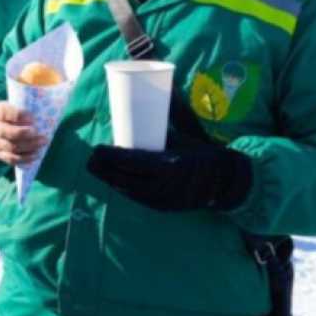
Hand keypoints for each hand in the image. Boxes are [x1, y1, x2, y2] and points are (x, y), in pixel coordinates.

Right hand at [0, 102, 47, 166]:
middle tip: (42, 135)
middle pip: (8, 133)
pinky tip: (36, 155)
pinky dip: (25, 158)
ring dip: (29, 147)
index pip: (7, 112)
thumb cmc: (5, 114)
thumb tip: (38, 114)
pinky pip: (11, 159)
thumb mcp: (10, 105)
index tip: (33, 118)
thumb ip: (22, 109)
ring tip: (42, 143)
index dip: (20, 116)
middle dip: (26, 135)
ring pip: (11, 147)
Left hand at [86, 145, 252, 211]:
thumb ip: (160, 132)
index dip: (110, 157)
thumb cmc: (201, 153)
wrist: (225, 181)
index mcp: (169, 164)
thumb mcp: (182, 138)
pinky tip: (113, 183)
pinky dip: (123, 190)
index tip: (96, 148)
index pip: (131, 162)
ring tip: (95, 169)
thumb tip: (140, 108)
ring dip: (109, 180)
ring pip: (128, 190)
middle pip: (123, 177)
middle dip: (103, 169)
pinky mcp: (164, 207)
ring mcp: (163, 199)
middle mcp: (164, 184)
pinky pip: (137, 199)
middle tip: (90, 158)